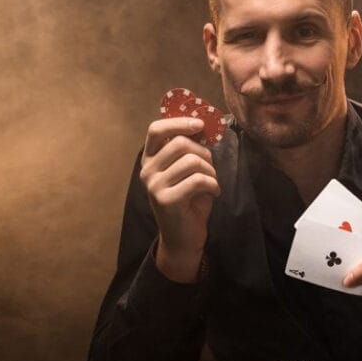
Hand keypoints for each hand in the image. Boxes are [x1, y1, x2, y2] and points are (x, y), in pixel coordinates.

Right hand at [140, 117, 220, 281]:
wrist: (183, 238)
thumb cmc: (189, 202)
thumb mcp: (188, 171)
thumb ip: (190, 150)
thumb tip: (203, 125)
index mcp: (150, 160)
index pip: (156, 129)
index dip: (179, 122)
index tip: (200, 124)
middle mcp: (147, 171)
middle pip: (180, 143)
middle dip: (204, 152)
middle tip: (211, 168)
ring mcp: (154, 186)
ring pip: (192, 161)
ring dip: (210, 170)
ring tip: (212, 182)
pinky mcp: (166, 200)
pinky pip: (198, 180)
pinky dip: (213, 184)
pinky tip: (214, 193)